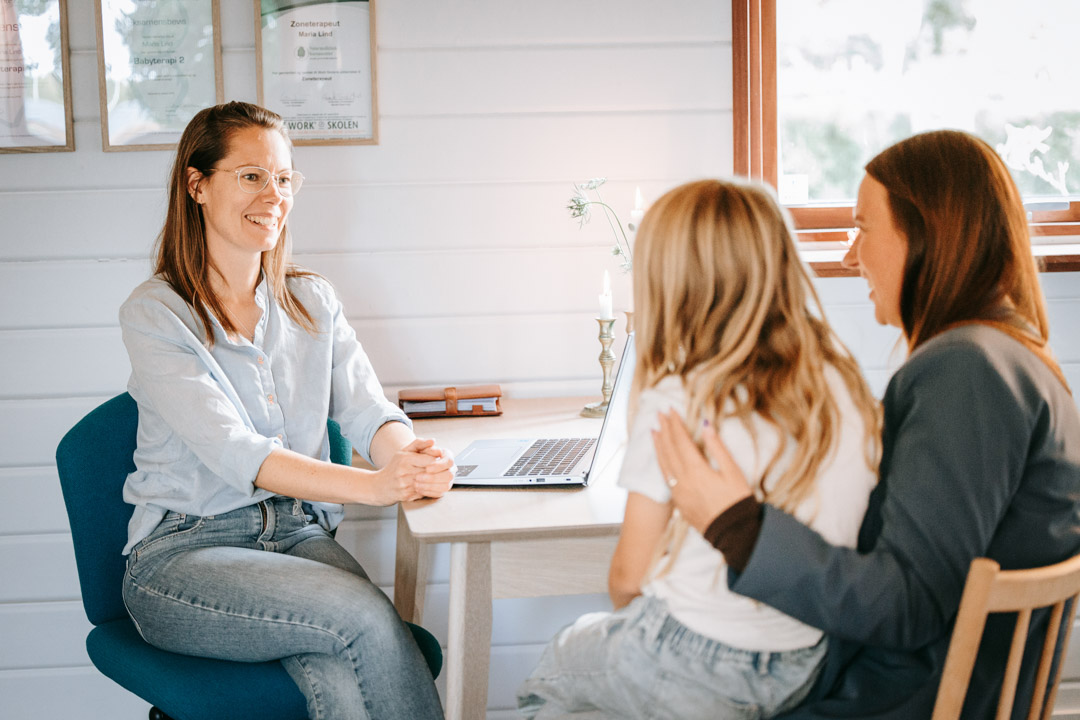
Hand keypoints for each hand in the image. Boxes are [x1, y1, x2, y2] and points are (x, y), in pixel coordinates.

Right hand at [373, 438, 454, 504]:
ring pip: (428, 484)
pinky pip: (424, 493)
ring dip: (435, 481)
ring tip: (436, 478)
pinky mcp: (407, 496)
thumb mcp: (403, 452)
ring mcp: (405, 485)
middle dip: (438, 472)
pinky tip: (428, 486)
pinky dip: (428, 490)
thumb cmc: (394, 467)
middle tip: (441, 470)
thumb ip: (419, 444)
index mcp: (405, 459)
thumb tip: (433, 441)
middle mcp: (404, 472)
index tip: (439, 461)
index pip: (430, 460)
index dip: (437, 461)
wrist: (378, 486)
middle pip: (430, 472)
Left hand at [416, 441, 455, 497]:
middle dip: (434, 478)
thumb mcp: (414, 447)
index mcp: (446, 455)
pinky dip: (429, 492)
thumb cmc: (414, 455)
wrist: (409, 465)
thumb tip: (432, 441)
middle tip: (418, 477)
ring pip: (446, 486)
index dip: (439, 466)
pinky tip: (419, 489)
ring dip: (430, 486)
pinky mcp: (442, 488)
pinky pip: (440, 493)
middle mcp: (450, 468)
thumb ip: (422, 443)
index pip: (449, 461)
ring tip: (417, 484)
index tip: (427, 468)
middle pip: (449, 475)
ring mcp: (448, 479)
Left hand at [651, 410, 751, 533]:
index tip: (670, 410)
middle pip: (669, 450)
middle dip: (664, 430)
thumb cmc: (737, 501)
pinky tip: (661, 458)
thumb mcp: (733, 471)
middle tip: (659, 415)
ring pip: (663, 464)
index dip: (675, 424)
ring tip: (654, 432)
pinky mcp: (679, 502)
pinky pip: (665, 478)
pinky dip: (661, 464)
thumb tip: (705, 425)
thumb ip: (718, 448)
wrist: (734, 534)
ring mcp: (679, 492)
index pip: (681, 441)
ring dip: (658, 446)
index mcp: (696, 470)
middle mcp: (683, 480)